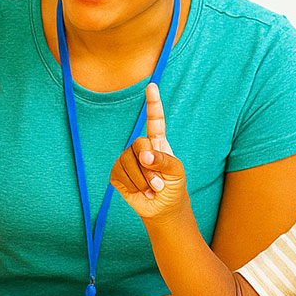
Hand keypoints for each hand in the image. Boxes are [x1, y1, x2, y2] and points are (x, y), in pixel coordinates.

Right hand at [110, 83, 187, 220]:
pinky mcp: (117, 173)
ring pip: (128, 162)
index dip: (153, 103)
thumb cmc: (173, 187)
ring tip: (152, 190)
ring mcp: (127, 159)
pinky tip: (140, 192)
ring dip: (142, 181)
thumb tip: (144, 156)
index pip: (155, 120)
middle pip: (138, 144)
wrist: (162, 209)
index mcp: (158, 142)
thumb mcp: (177, 173)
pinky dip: (132, 187)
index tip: (152, 86)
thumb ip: (164, 161)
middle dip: (149, 167)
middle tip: (159, 185)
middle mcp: (141, 147)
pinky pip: (119, 174)